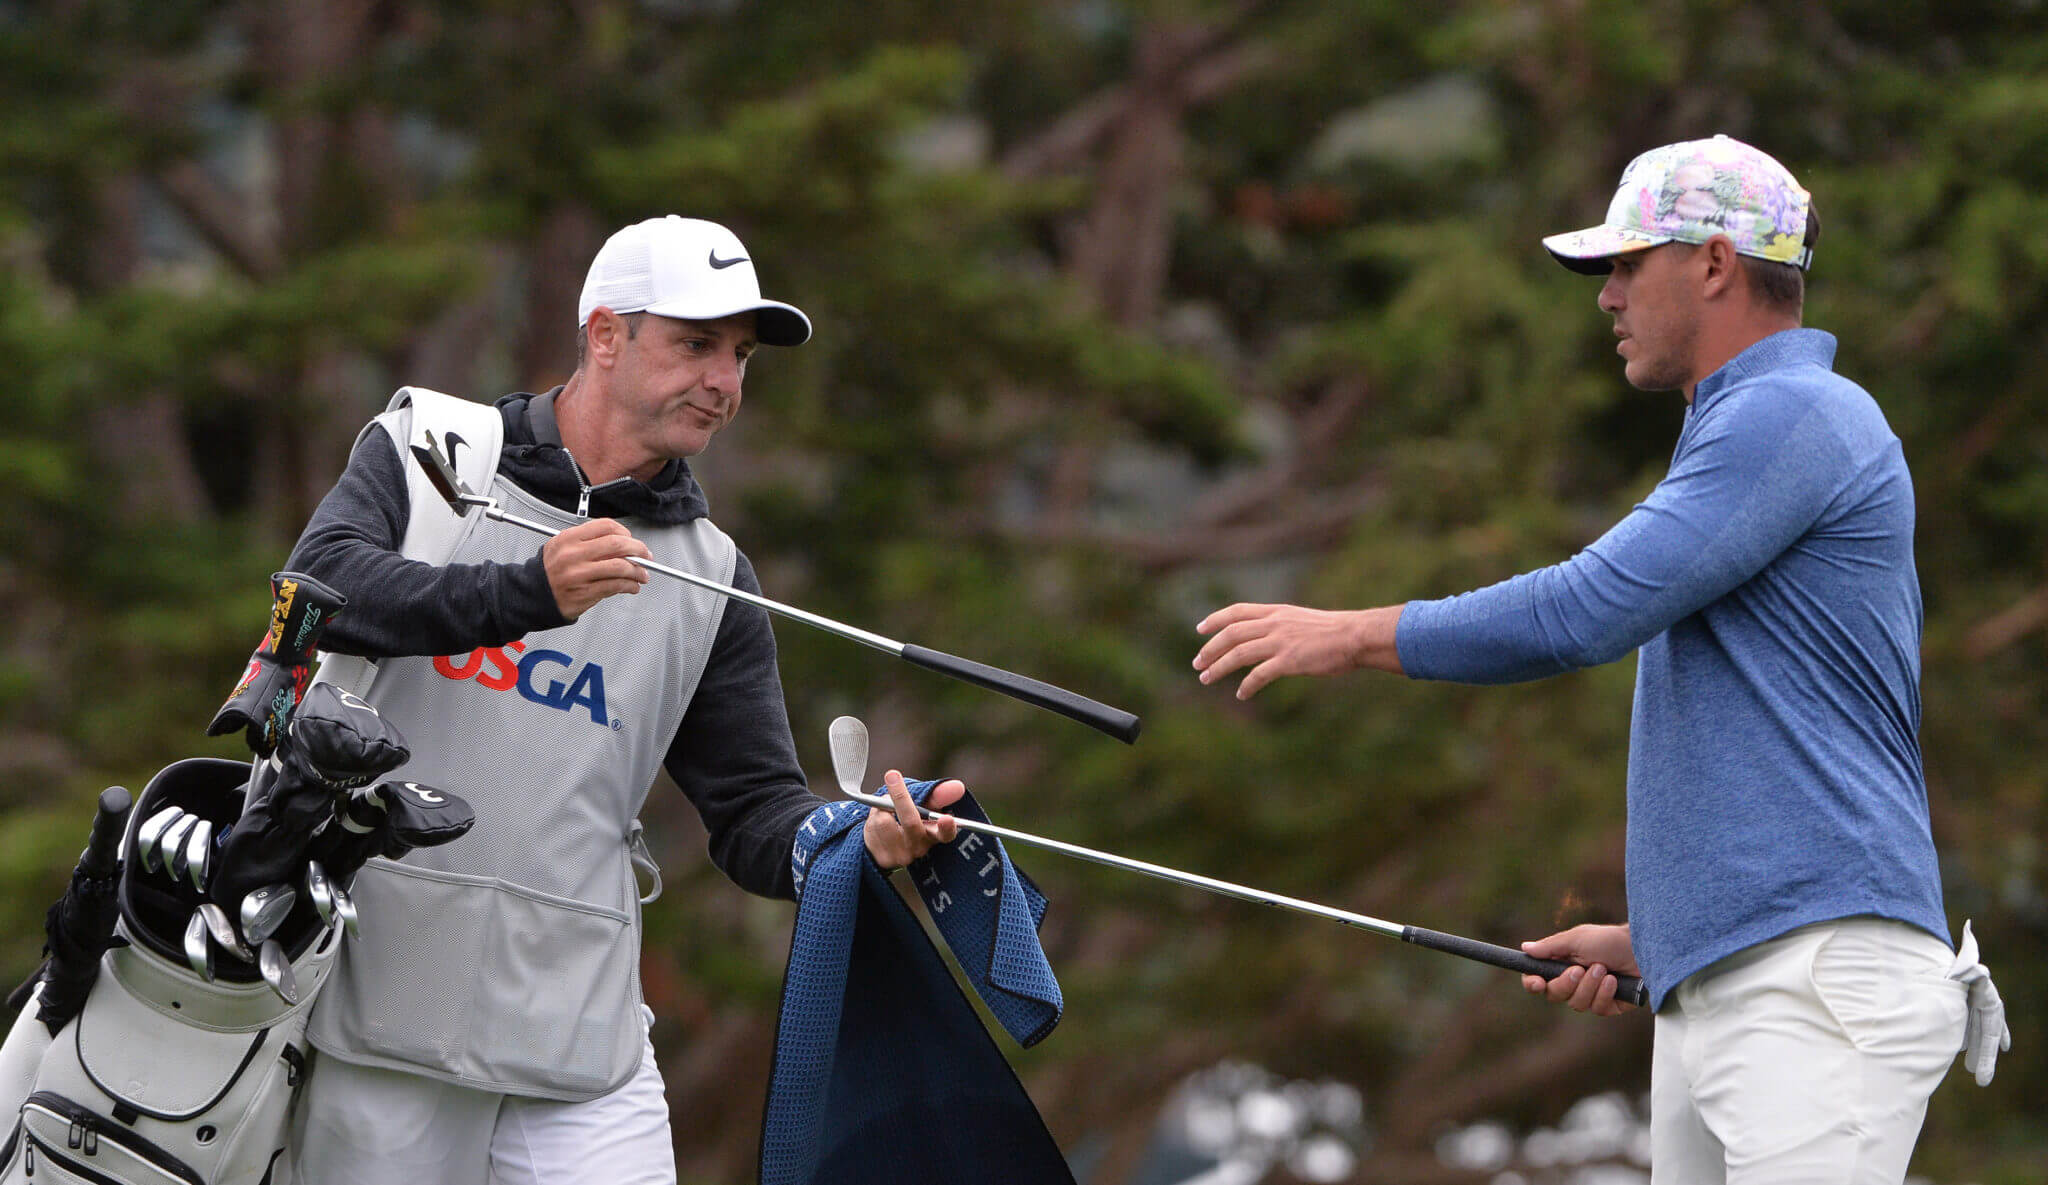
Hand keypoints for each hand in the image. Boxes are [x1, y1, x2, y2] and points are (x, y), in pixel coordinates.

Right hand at [543, 518, 651, 619]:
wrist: (532, 595)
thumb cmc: (550, 571)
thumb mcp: (563, 547)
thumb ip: (590, 542)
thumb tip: (624, 546)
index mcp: (569, 538)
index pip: (605, 526)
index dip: (625, 533)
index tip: (632, 540)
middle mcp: (573, 554)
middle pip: (617, 545)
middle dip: (639, 550)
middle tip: (646, 556)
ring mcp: (579, 574)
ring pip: (620, 567)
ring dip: (638, 571)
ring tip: (642, 575)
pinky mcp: (585, 592)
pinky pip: (615, 586)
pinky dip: (630, 586)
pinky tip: (632, 586)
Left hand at [862, 769, 961, 869]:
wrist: (882, 847)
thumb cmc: (907, 820)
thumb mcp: (924, 806)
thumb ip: (938, 796)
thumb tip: (958, 787)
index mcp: (935, 834)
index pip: (946, 834)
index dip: (948, 827)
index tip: (947, 818)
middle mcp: (920, 847)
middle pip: (911, 822)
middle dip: (901, 797)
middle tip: (892, 775)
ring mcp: (902, 855)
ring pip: (886, 819)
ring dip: (882, 806)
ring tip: (885, 809)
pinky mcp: (884, 858)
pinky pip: (873, 825)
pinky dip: (873, 814)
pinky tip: (877, 823)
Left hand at [1193, 603, 1399, 698]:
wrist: (1355, 636)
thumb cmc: (1333, 632)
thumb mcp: (1301, 620)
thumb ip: (1281, 625)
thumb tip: (1265, 637)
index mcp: (1277, 612)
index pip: (1237, 611)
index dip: (1215, 619)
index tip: (1200, 629)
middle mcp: (1274, 624)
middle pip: (1231, 633)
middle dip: (1210, 649)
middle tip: (1197, 663)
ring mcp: (1281, 641)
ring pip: (1239, 653)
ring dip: (1219, 667)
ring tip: (1206, 679)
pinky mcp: (1289, 661)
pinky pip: (1259, 675)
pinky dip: (1247, 685)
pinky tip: (1241, 694)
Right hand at [1520, 923, 1639, 1016]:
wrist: (1644, 949)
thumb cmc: (1610, 939)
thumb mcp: (1577, 939)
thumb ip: (1551, 947)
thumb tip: (1525, 948)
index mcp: (1562, 963)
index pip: (1538, 979)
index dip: (1533, 983)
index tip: (1536, 982)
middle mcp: (1574, 981)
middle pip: (1555, 995)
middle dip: (1567, 983)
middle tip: (1580, 969)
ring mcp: (1591, 994)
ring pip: (1577, 1004)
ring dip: (1589, 986)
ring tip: (1604, 969)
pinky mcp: (1609, 1005)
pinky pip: (1598, 1009)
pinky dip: (1605, 994)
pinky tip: (1614, 981)